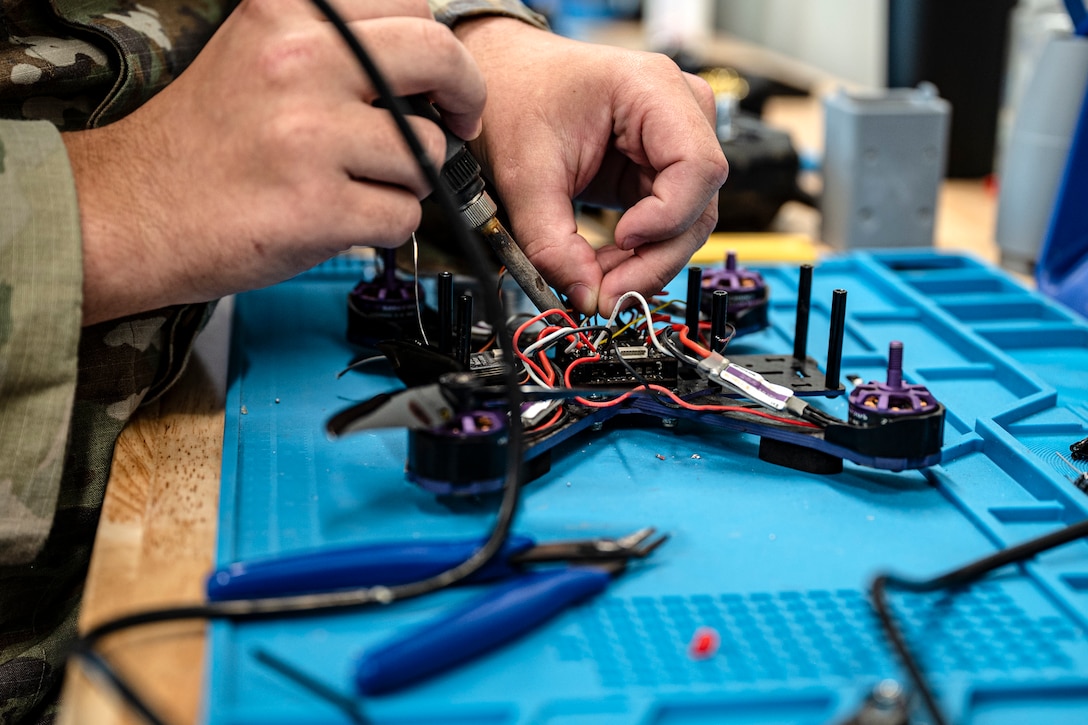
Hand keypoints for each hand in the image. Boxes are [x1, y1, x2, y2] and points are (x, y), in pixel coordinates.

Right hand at [66, 0, 485, 324]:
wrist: (133, 211)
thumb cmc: (207, 141)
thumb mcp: (259, 51)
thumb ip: (337, 42)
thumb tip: (432, 61)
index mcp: (287, 12)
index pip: (410, 5)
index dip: (438, 50)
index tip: (439, 80)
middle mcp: (300, 62)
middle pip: (440, 58)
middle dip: (467, 96)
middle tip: (460, 123)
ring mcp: (310, 136)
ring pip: (427, 154)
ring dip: (407, 180)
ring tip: (352, 184)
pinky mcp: (318, 205)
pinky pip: (402, 215)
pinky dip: (383, 227)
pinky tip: (339, 219)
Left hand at [455, 18, 727, 315]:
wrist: (508, 81)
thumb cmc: (518, 97)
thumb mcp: (524, 174)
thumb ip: (551, 242)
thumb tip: (584, 296)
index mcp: (653, 89)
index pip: (697, 166)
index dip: (667, 216)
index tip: (621, 239)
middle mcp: (680, 112)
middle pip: (699, 204)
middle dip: (653, 258)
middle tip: (607, 294)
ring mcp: (677, 143)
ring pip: (688, 224)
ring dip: (644, 263)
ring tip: (596, 283)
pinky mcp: (662, 172)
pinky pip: (667, 226)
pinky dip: (636, 256)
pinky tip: (602, 268)